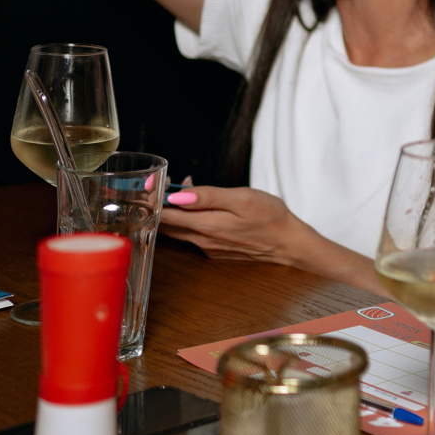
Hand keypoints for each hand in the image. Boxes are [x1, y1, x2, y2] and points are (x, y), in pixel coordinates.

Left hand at [158, 182, 318, 268]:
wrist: (289, 244)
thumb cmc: (270, 217)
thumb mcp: (243, 198)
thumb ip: (209, 196)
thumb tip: (178, 195)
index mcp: (206, 225)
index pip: (165, 215)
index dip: (151, 200)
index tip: (144, 184)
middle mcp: (202, 240)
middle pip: (167, 224)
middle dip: (158, 204)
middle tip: (157, 184)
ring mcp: (208, 247)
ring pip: (180, 228)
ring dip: (174, 210)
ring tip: (181, 187)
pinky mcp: (216, 250)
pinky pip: (194, 233)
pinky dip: (189, 218)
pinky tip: (200, 205)